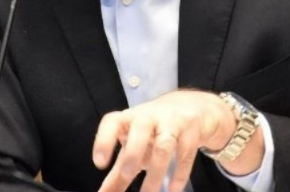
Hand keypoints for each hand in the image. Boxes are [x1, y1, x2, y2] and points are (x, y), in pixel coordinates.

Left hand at [92, 89, 237, 191]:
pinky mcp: (191, 131)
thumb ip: (117, 173)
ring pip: (164, 144)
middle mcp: (149, 117)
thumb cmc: (152, 130)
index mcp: (129, 118)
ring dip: (156, 170)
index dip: (104, 140)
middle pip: (141, 128)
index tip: (99, 163)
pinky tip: (174, 189)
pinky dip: (180, 173)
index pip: (113, 121)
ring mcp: (172, 122)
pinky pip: (186, 152)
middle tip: (126, 174)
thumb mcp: (133, 146)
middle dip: (134, 151)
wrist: (188, 106)